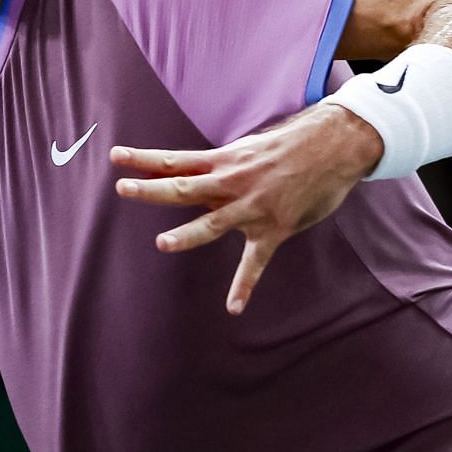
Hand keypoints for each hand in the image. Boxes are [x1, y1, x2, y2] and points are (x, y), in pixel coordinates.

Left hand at [110, 105, 382, 313]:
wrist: (336, 146)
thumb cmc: (292, 144)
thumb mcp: (249, 148)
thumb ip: (222, 169)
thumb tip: (201, 182)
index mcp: (223, 162)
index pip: (175, 160)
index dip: (144, 158)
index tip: (115, 155)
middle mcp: (232, 183)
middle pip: (183, 188)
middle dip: (151, 189)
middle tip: (122, 188)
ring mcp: (252, 207)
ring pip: (213, 223)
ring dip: (187, 234)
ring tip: (162, 244)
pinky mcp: (274, 228)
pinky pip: (255, 262)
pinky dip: (244, 285)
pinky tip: (233, 307)